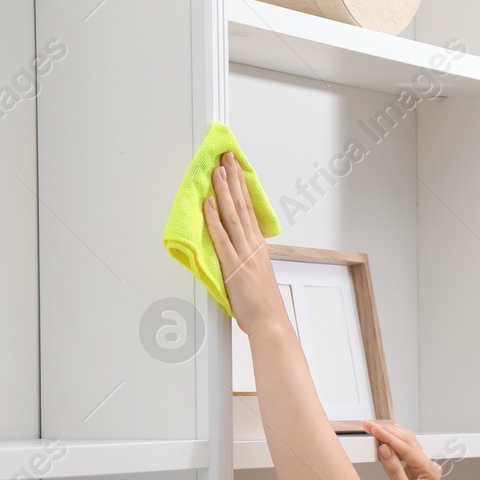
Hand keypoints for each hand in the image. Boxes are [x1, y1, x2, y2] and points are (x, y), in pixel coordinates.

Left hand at [203, 151, 287, 334]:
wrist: (270, 323)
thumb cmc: (263, 305)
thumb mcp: (257, 275)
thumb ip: (247, 258)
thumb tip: (236, 248)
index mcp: (257, 247)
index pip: (249, 209)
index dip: (241, 187)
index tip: (236, 168)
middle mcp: (252, 245)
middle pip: (242, 205)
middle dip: (233, 179)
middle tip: (227, 157)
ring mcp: (243, 254)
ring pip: (233, 215)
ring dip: (224, 190)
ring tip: (218, 169)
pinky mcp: (233, 265)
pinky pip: (221, 237)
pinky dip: (214, 218)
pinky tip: (209, 202)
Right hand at [369, 421, 442, 479]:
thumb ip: (394, 470)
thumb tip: (384, 449)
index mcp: (429, 471)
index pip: (407, 449)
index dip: (389, 437)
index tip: (374, 429)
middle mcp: (428, 465)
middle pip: (408, 441)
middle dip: (388, 431)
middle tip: (369, 425)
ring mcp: (423, 464)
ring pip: (407, 442)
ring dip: (390, 433)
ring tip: (373, 428)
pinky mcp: (416, 466)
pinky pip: (405, 448)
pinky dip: (393, 441)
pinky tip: (384, 435)